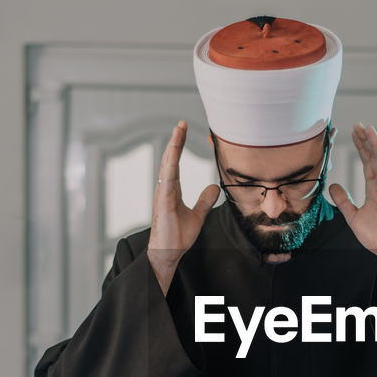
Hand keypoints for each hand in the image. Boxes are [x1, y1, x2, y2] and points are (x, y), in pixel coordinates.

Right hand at [147, 120, 220, 268]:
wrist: (168, 253)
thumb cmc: (177, 237)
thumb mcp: (197, 216)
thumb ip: (204, 201)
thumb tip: (213, 187)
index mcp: (172, 190)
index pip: (176, 163)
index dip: (179, 146)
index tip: (182, 130)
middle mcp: (165, 189)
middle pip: (170, 160)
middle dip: (175, 141)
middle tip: (181, 123)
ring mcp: (163, 194)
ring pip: (167, 166)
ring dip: (173, 148)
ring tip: (178, 131)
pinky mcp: (164, 202)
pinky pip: (167, 180)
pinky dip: (170, 166)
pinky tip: (173, 154)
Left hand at [328, 122, 376, 255]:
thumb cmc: (374, 235)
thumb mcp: (352, 215)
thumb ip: (344, 200)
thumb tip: (333, 186)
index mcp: (374, 188)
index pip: (367, 163)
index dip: (361, 148)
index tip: (354, 134)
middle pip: (373, 157)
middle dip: (366, 140)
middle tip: (358, 125)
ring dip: (374, 143)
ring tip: (367, 128)